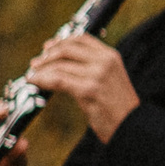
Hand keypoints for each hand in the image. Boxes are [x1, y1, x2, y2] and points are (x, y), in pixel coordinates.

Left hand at [25, 34, 139, 144]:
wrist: (132, 126)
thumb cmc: (117, 107)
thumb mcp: (109, 80)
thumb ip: (92, 68)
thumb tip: (61, 63)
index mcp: (111, 56)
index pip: (81, 39)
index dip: (60, 41)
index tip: (47, 48)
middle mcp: (105, 62)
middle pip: (66, 49)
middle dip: (46, 56)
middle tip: (35, 64)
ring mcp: (97, 75)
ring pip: (59, 65)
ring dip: (40, 70)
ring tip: (32, 76)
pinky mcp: (88, 90)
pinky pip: (58, 79)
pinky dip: (42, 79)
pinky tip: (34, 82)